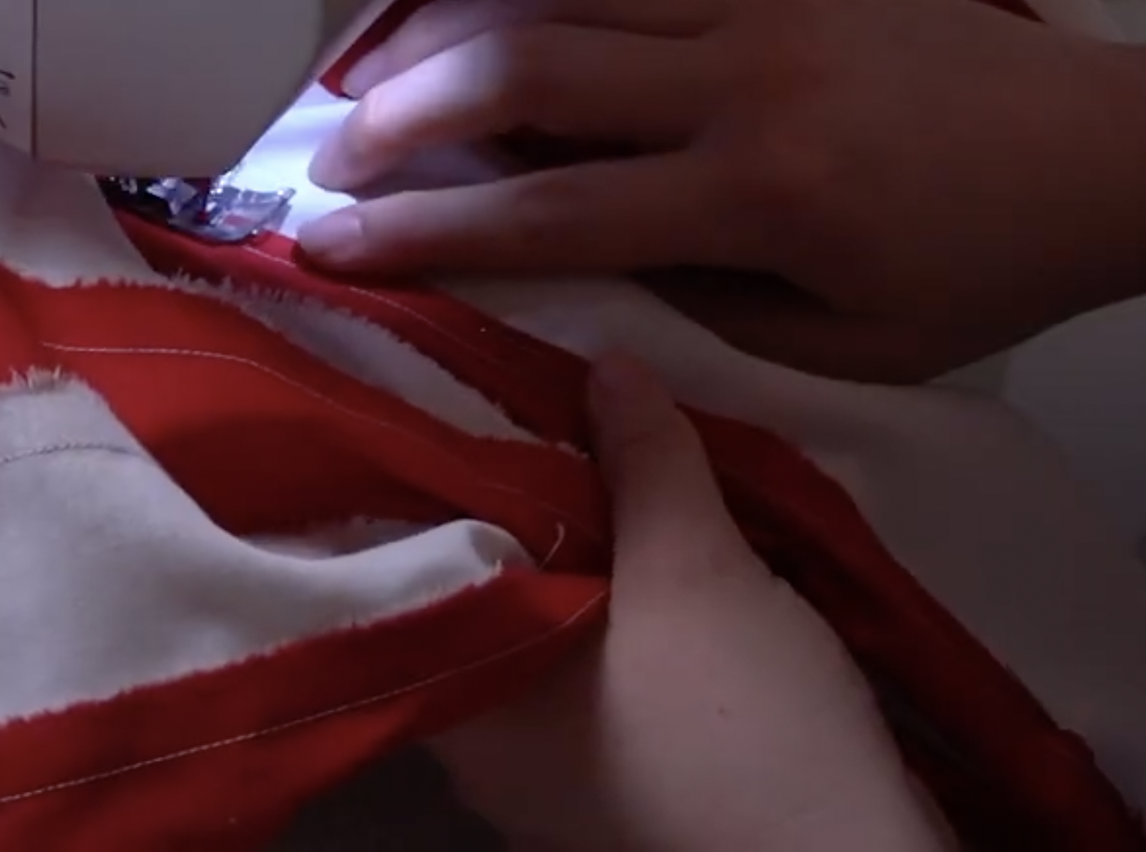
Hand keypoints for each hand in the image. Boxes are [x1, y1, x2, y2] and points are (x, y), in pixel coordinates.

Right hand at [294, 0, 1145, 381]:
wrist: (1112, 148)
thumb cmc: (983, 270)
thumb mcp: (848, 347)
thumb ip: (696, 317)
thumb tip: (555, 284)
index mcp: (761, 193)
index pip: (547, 212)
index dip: (419, 232)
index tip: (322, 240)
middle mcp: (741, 78)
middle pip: (526, 71)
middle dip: (401, 111)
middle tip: (319, 146)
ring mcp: (754, 0)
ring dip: (443, 26)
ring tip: (361, 65)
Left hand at [427, 355, 951, 851]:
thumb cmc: (741, 731)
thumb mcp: (693, 571)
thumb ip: (642, 462)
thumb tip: (603, 365)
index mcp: (460, 703)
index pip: (404, 565)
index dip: (429, 474)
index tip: (453, 387)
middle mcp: (487, 746)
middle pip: (484, 587)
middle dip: (523, 498)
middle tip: (543, 396)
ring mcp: (561, 773)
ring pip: (552, 625)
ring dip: (588, 548)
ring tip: (605, 444)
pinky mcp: (632, 780)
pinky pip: (604, 666)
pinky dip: (626, 605)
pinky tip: (658, 543)